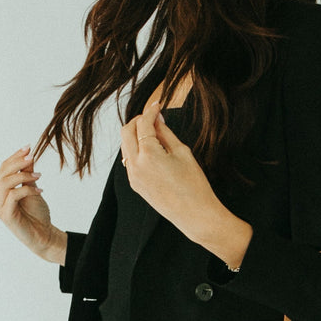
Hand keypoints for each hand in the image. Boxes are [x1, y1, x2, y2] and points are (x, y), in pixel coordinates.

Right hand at [0, 146, 66, 263]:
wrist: (43, 234)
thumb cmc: (36, 214)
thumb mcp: (32, 188)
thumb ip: (27, 173)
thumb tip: (28, 155)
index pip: (3, 168)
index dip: (15, 156)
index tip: (28, 147)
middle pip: (2, 173)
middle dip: (18, 162)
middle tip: (32, 156)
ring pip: (5, 183)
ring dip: (23, 175)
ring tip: (38, 176)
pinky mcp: (6, 215)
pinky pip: (13, 196)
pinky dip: (27, 189)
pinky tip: (40, 189)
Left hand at [121, 102, 251, 268]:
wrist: (194, 215)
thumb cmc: (194, 184)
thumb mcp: (182, 152)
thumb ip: (165, 133)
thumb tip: (157, 119)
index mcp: (148, 155)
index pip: (143, 124)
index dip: (150, 112)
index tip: (157, 105)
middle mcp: (135, 165)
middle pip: (126, 132)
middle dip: (138, 121)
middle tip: (152, 117)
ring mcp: (132, 176)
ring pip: (125, 146)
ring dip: (135, 135)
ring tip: (154, 132)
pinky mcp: (135, 184)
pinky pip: (130, 160)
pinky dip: (136, 149)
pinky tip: (151, 148)